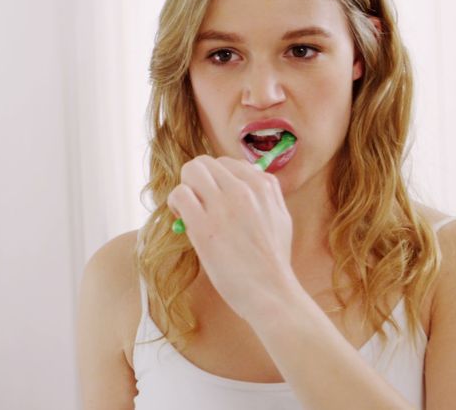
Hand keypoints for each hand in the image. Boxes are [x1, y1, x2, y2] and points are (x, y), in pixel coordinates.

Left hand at [167, 155, 296, 321]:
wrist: (271, 293)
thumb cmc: (272, 262)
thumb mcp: (280, 218)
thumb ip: (264, 196)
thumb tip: (242, 182)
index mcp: (264, 186)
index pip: (227, 163)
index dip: (215, 180)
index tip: (213, 198)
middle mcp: (244, 190)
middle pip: (205, 163)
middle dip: (196, 180)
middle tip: (197, 203)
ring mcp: (224, 206)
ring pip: (191, 171)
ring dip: (185, 189)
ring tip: (188, 211)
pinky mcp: (205, 226)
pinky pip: (180, 194)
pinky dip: (176, 203)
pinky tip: (182, 219)